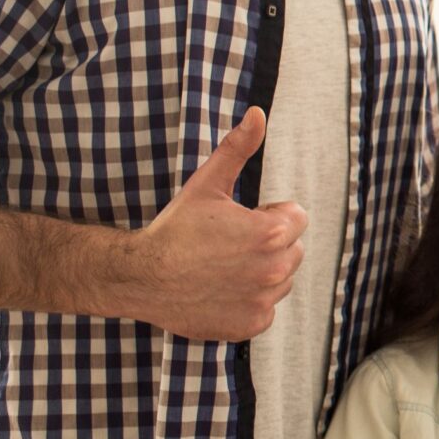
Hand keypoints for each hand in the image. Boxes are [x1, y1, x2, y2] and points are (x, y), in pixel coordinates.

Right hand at [119, 108, 306, 338]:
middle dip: (269, 243)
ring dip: (261, 272)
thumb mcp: (207, 183)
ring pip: (281, 279)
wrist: (141, 277)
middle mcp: (276, 270)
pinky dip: (248, 300)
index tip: (238, 220)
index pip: (296, 217)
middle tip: (227, 243)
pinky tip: (218, 289)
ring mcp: (264, 300)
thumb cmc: (175, 228)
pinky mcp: (253, 324)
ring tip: (222, 266)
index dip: (267, 215)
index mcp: (272, 233)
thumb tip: (257, 114)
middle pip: (293, 249)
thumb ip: (238, 148)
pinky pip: (265, 307)